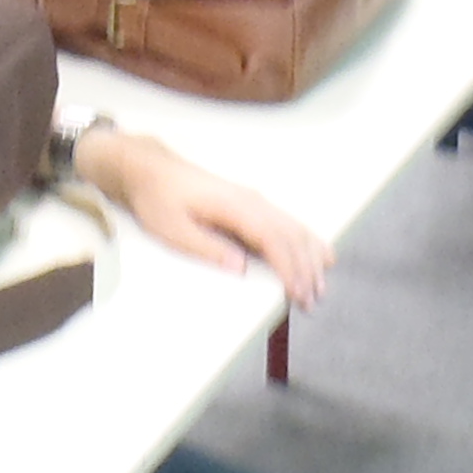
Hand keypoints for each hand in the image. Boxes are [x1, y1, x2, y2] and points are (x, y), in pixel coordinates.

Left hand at [86, 136, 328, 309]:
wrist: (151, 170)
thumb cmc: (158, 199)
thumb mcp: (172, 227)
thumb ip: (206, 247)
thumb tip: (240, 267)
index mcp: (234, 206)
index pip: (272, 238)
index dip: (289, 267)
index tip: (297, 293)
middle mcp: (251, 200)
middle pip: (290, 235)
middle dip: (305, 269)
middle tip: (311, 302)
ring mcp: (254, 201)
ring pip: (294, 228)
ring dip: (310, 257)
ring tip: (319, 287)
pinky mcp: (251, 205)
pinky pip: (287, 223)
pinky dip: (307, 241)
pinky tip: (321, 255)